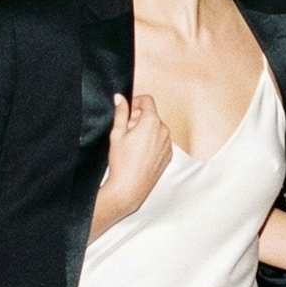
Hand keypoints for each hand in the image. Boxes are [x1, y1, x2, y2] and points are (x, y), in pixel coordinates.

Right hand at [93, 93, 172, 236]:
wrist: (129, 188)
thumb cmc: (122, 162)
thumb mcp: (117, 134)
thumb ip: (120, 113)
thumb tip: (120, 98)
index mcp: (152, 122)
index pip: (147, 100)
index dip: (135, 102)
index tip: (127, 112)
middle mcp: (164, 130)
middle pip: (152, 115)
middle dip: (138, 119)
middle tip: (125, 131)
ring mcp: (168, 144)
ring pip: (156, 129)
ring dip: (145, 131)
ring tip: (132, 145)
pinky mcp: (168, 155)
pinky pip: (160, 142)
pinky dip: (152, 143)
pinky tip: (139, 155)